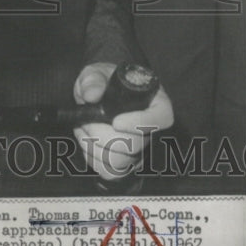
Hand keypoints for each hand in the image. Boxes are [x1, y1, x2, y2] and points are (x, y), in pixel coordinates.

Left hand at [72, 62, 173, 181]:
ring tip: (83, 128)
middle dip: (101, 134)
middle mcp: (151, 128)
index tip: (115, 122)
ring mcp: (140, 149)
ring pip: (120, 161)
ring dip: (93, 146)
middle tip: (85, 121)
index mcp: (154, 102)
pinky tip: (86, 142)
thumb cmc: (102, 83)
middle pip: (135, 144)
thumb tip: (92, 95)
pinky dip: (92, 159)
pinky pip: (110, 172)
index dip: (139, 124)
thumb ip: (93, 80)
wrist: (96, 98)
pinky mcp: (125, 163)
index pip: (161, 118)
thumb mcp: (97, 73)